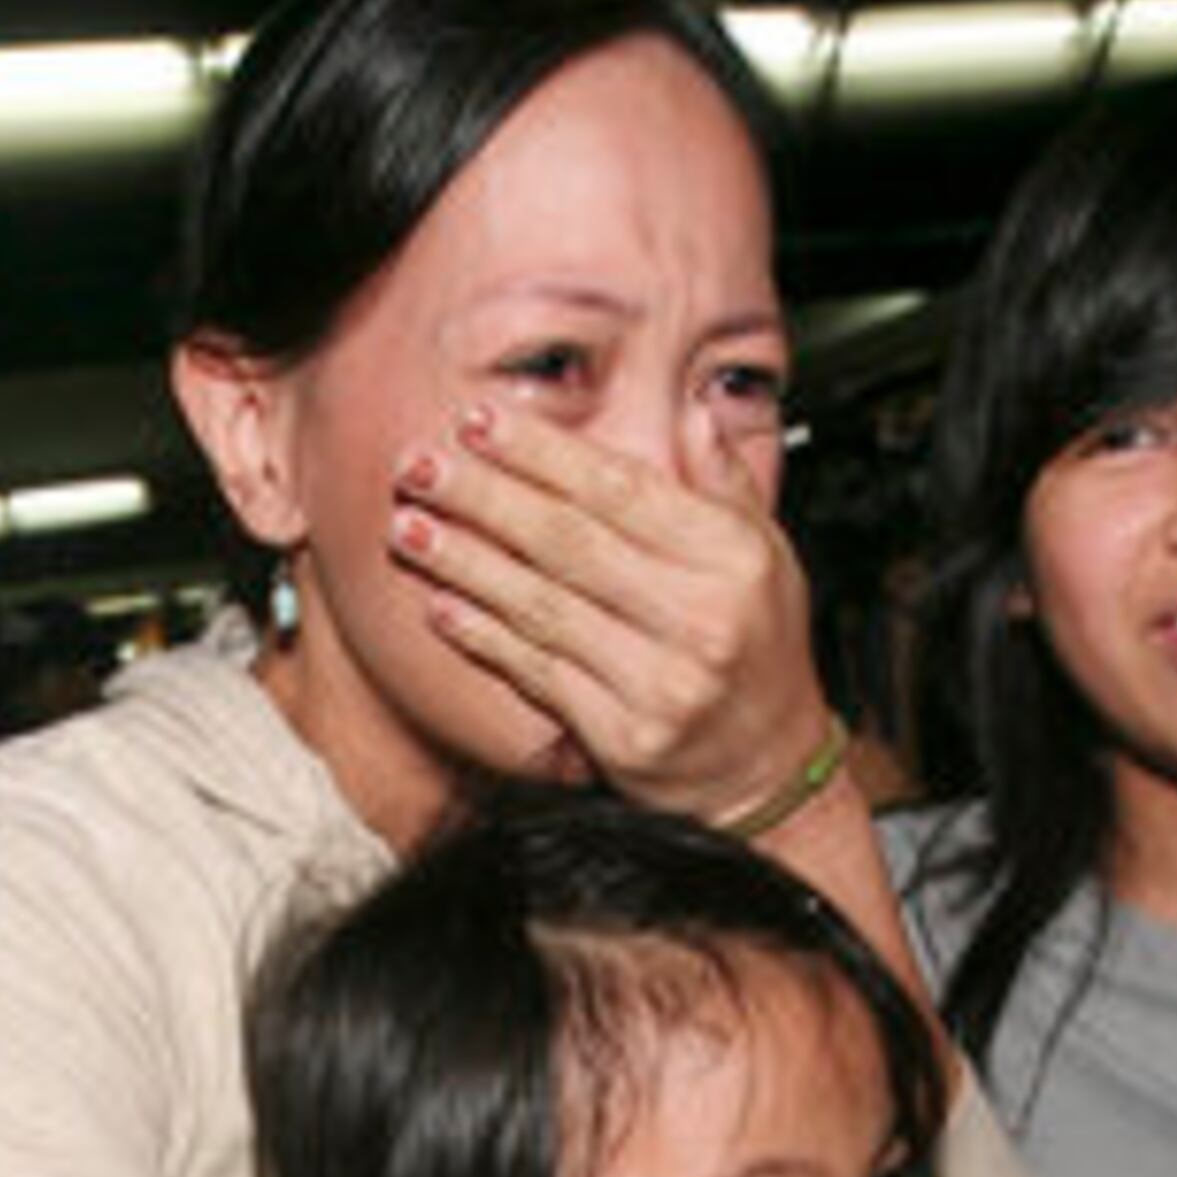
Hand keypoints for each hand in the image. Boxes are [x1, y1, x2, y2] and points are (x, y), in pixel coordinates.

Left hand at [390, 399, 828, 821]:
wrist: (768, 767)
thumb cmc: (762, 650)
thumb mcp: (768, 554)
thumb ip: (724, 483)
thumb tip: (695, 409)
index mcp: (730, 559)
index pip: (618, 490)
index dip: (539, 452)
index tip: (477, 422)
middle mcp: (698, 619)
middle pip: (567, 542)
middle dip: (483, 498)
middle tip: (418, 466)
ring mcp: (660, 684)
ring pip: (542, 607)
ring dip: (464, 564)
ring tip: (408, 528)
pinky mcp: (624, 738)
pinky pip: (538, 673)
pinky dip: (484, 637)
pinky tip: (440, 605)